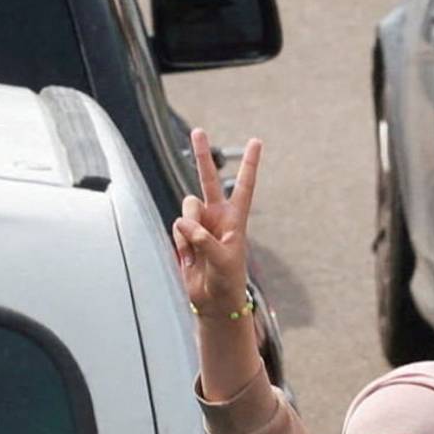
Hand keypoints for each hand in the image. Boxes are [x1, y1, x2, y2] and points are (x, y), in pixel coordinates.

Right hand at [171, 128, 260, 318]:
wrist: (213, 302)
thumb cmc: (228, 281)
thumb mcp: (223, 260)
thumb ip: (204, 238)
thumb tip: (183, 223)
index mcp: (236, 219)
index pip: (243, 186)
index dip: (249, 164)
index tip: (256, 141)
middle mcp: (216, 216)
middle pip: (208, 179)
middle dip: (202, 155)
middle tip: (198, 131)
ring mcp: (199, 225)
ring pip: (186, 207)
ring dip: (189, 225)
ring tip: (198, 249)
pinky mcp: (184, 236)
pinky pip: (176, 228)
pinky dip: (181, 242)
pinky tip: (189, 257)